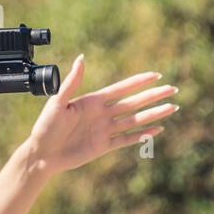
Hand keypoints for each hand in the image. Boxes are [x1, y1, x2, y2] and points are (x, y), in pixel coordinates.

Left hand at [26, 55, 178, 174]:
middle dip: (153, 96)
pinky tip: (157, 129)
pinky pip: (127, 139)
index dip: (139, 82)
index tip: (156, 75)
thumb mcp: (57, 103)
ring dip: (153, 114)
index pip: (121, 88)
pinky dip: (142, 135)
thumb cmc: (45, 127)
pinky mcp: (104, 146)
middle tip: (172, 89)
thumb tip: (81, 58)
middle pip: (133, 103)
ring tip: (172, 107)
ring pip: (135, 120)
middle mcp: (102, 114)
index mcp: (92, 101)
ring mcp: (105, 130)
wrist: (41, 154)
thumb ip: (72, 83)